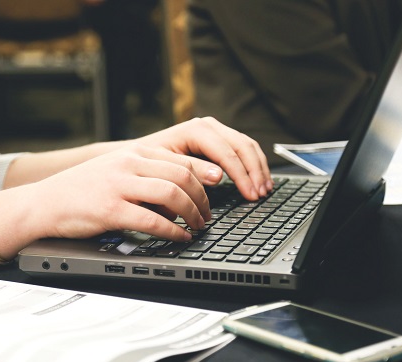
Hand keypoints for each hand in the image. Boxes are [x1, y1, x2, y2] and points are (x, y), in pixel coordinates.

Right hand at [28, 143, 211, 241]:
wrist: (43, 203)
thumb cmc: (81, 191)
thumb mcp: (115, 171)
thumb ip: (145, 175)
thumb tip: (180, 194)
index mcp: (132, 153)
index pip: (180, 160)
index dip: (204, 177)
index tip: (217, 190)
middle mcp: (128, 164)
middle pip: (182, 176)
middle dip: (202, 198)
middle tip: (207, 216)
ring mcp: (119, 185)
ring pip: (172, 194)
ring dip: (192, 213)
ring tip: (198, 226)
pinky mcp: (110, 209)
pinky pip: (152, 220)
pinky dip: (172, 231)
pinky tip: (179, 237)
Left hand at [134, 117, 272, 200]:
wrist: (137, 155)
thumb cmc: (147, 163)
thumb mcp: (166, 168)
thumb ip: (192, 171)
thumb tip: (219, 176)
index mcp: (196, 130)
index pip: (227, 152)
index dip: (242, 175)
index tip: (250, 194)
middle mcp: (208, 126)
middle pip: (242, 146)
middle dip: (254, 172)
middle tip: (260, 195)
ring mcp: (215, 130)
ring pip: (247, 146)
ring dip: (259, 168)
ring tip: (264, 190)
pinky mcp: (218, 139)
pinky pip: (243, 149)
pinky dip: (254, 165)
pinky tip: (259, 180)